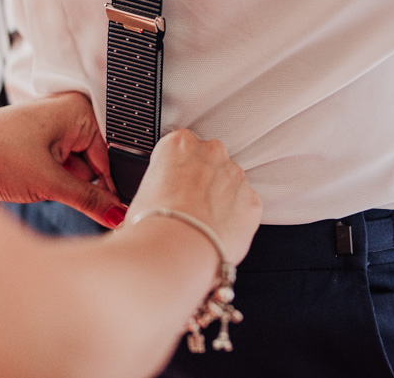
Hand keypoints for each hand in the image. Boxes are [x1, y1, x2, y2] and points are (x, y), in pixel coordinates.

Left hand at [0, 92, 126, 227]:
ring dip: (64, 186)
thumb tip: (119, 214)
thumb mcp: (49, 182)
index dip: (109, 186)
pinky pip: (57, 170)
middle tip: (60, 195)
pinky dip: (51, 183)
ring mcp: (49, 130)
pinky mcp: (35, 145)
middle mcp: (66, 114)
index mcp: (77, 110)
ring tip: (37, 184)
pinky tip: (31, 184)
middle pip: (95, 163)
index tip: (114, 213)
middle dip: (82, 186)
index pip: (111, 156)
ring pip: (76, 170)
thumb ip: (90, 200)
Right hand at [127, 129, 261, 263]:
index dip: (174, 167)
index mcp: (178, 143)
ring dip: (219, 197)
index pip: (179, 145)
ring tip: (201, 222)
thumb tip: (159, 198)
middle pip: (208, 159)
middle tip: (185, 203)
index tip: (171, 182)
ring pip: (229, 182)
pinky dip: (235, 217)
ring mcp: (235, 176)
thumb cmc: (153, 223)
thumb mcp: (141, 193)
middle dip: (200, 178)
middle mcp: (210, 152)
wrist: (176, 250)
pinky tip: (217, 231)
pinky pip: (245, 205)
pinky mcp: (252, 201)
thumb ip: (159, 184)